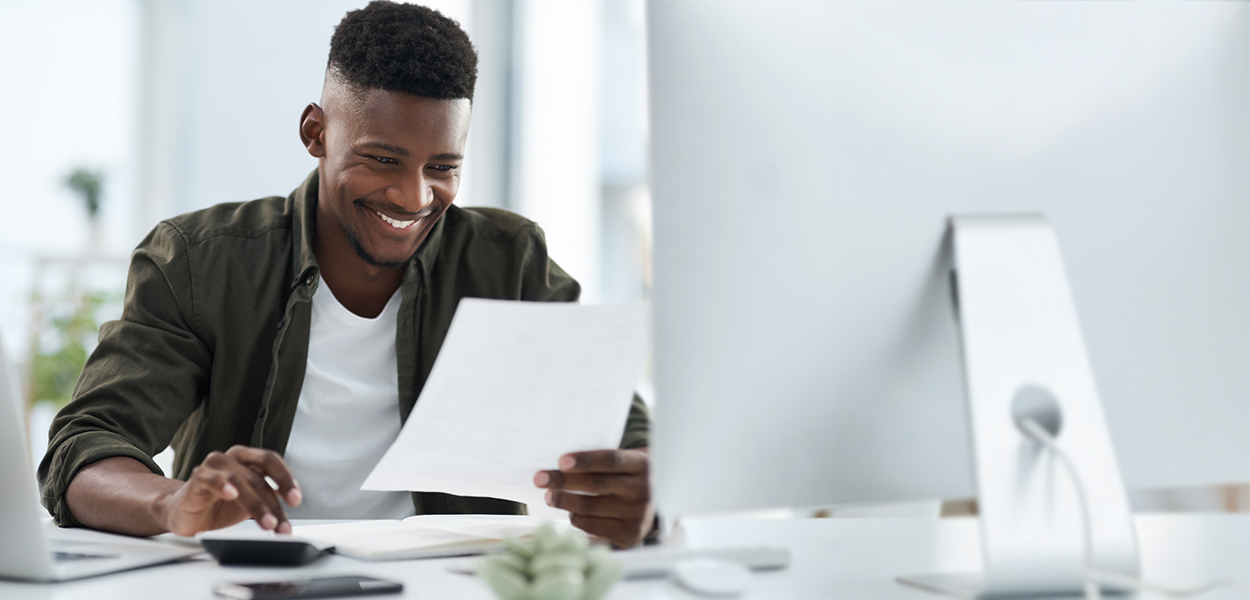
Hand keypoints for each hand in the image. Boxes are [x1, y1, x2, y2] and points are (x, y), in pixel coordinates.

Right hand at [159, 445, 301, 536]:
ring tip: (267, 524)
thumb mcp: (251, 504)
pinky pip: (210, 479)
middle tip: (282, 523)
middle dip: (274, 503)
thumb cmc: (219, 507)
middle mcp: (232, 459)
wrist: (186, 515)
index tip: (295, 500)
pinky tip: (232, 495)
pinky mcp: (197, 479)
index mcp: (248, 460)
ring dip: (256, 505)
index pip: (271, 461)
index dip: (286, 478)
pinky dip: (222, 485)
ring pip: (240, 480)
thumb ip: (269, 500)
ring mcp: (214, 467)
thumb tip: (290, 513)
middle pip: (258, 477)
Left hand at [534, 448, 653, 547]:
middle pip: (596, 484)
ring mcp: (638, 514)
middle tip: (540, 478)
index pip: (611, 460)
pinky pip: (593, 526)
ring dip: (564, 501)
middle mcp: (644, 490)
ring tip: (549, 495)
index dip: (585, 460)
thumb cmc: (631, 476)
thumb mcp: (627, 462)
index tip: (561, 461)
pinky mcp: (629, 534)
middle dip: (564, 481)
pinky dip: (576, 518)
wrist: (660, 503)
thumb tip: (561, 464)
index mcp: (643, 464)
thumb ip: (603, 461)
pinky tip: (569, 511)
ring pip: (591, 507)